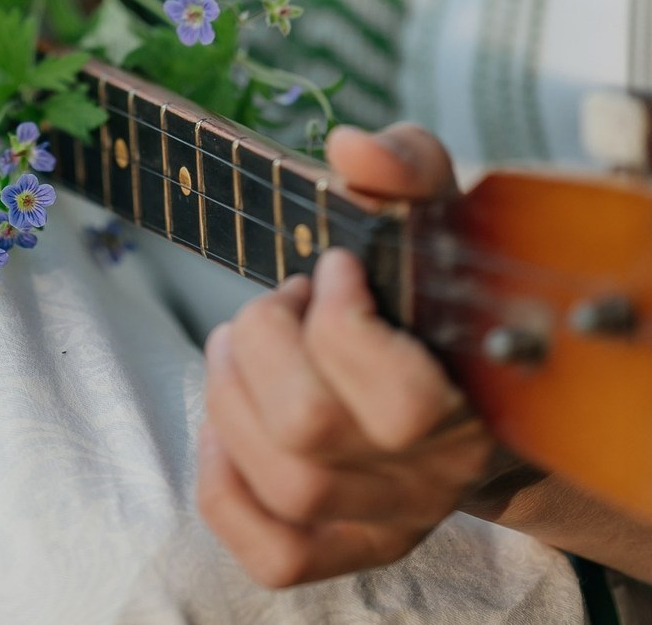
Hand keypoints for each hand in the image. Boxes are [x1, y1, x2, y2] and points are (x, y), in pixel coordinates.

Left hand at [196, 123, 495, 587]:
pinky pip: (272, 551)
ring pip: (282, 485)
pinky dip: (224, 482)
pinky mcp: (346, 546)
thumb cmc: (442, 281)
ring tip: (244, 339)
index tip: (331, 268)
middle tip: (280, 299)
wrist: (474, 374)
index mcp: (477, 398)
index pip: (400, 404)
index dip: (339, 322)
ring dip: (232, 393)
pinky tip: (225, 418)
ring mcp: (388, 518)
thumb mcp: (436, 205)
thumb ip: (404, 166)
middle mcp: (434, 476)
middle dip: (265, 342)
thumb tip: (351, 150)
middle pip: (309, 436)